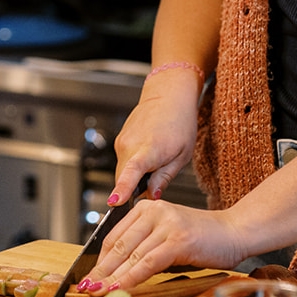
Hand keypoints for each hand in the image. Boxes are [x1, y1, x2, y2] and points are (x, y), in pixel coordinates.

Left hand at [87, 200, 248, 291]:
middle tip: (85, 288)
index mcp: (147, 208)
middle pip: (119, 245)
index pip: (114, 235)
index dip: (99, 259)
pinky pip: (148, 263)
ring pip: (131, 255)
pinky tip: (119, 289)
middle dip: (100, 270)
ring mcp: (165, 224)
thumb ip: (146, 246)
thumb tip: (118, 271)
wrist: (235, 232)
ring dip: (111, 277)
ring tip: (97, 293)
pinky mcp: (177, 240)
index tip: (88, 276)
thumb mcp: (168, 236)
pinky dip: (130, 278)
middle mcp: (153, 211)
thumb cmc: (203, 238)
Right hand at [108, 70, 199, 205]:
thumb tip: (151, 196)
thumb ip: (164, 178)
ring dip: (137, 174)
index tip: (115, 202)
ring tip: (158, 159)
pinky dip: (134, 163)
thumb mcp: (182, 155)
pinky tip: (150, 151)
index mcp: (148, 149)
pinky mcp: (120, 139)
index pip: (131, 173)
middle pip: (125, 179)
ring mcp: (122, 141)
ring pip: (124, 170)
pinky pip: (124, 160)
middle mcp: (129, 145)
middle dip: (137, 187)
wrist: (168, 95)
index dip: (122, 189)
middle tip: (158, 180)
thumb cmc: (180, 122)